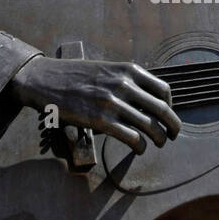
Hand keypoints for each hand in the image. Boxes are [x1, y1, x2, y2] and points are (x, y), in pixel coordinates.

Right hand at [8, 56, 181, 154]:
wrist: (44, 79)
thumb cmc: (73, 76)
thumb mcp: (105, 69)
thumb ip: (125, 81)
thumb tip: (144, 100)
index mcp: (128, 70)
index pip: (163, 90)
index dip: (170, 106)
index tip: (167, 115)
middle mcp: (124, 85)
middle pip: (162, 110)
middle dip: (173, 126)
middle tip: (174, 135)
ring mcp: (112, 103)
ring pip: (150, 126)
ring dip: (159, 139)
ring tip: (159, 144)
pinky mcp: (100, 121)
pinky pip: (132, 138)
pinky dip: (140, 147)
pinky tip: (139, 150)